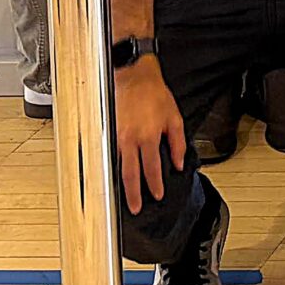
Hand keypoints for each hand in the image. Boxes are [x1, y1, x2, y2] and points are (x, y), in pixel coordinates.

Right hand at [114, 64, 186, 213]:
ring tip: (121, 198)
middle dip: (133, 194)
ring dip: (119, 184)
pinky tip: (112, 175)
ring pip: (116, 167)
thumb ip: (178, 143)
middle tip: (135, 208)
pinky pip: (109, 154)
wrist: (132, 75)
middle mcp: (130, 139)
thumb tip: (178, 162)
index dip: (155, 185)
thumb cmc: (153, 93)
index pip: (152, 168)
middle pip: (130, 174)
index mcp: (148, 136)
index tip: (157, 195)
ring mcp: (115, 136)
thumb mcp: (174, 117)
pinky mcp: (106, 132)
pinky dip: (111, 167)